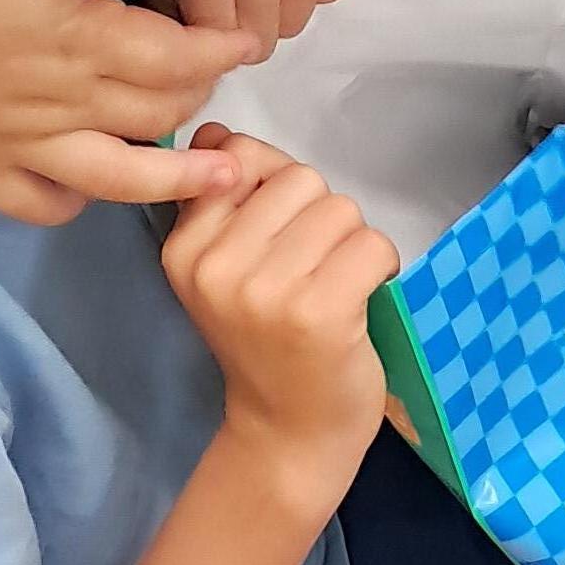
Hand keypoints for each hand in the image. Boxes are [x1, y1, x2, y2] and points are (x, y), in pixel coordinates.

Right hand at [0, 0, 263, 222]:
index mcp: (72, 38)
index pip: (177, 55)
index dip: (222, 44)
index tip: (252, 30)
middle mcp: (57, 106)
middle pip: (156, 110)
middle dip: (203, 93)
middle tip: (227, 71)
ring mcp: (17, 150)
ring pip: (120, 175)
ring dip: (179, 178)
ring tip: (225, 177)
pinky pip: (46, 205)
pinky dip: (84, 200)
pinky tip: (104, 187)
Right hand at [163, 130, 398, 508]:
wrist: (288, 432)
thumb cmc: (267, 343)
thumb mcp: (223, 270)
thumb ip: (227, 197)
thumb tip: (217, 132)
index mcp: (184, 249)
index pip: (240, 159)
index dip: (277, 188)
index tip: (280, 238)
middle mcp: (215, 267)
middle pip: (300, 180)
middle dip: (321, 217)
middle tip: (313, 270)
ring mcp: (265, 291)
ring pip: (339, 208)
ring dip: (353, 242)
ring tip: (336, 285)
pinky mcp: (317, 312)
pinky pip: (371, 243)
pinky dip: (381, 264)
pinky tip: (362, 297)